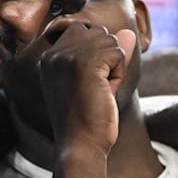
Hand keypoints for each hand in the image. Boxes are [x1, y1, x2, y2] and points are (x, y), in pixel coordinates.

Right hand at [36, 18, 135, 155]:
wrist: (80, 146)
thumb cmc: (87, 119)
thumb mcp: (95, 81)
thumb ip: (108, 53)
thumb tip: (129, 32)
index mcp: (49, 57)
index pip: (82, 31)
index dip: (96, 56)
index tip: (84, 85)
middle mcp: (54, 53)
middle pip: (98, 32)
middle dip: (107, 58)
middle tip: (94, 89)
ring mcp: (68, 56)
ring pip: (110, 40)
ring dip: (114, 67)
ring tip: (99, 91)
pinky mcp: (85, 63)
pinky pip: (119, 53)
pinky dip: (119, 74)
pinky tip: (105, 92)